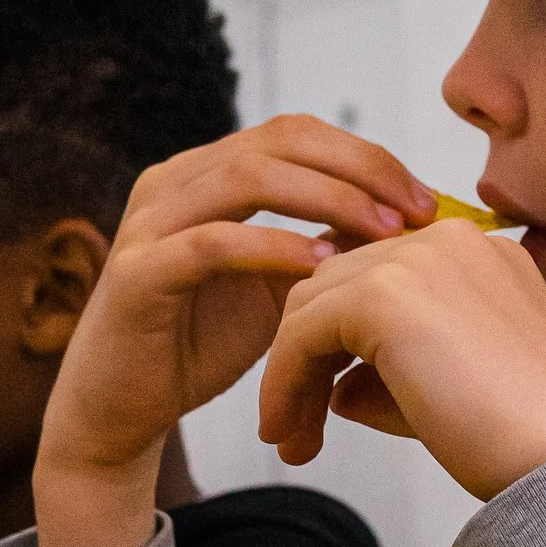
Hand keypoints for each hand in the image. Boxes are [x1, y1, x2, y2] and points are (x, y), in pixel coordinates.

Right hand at [35, 116, 435, 546]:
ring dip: (328, 199)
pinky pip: (211, 243)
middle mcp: (174, 182)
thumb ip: (322, 248)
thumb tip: (402, 225)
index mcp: (206, 175)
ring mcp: (150, 222)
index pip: (297, 134)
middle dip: (360, 169)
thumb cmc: (196, 346)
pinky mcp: (136, 272)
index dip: (367, 156)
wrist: (120, 411)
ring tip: (383, 235)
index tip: (425, 199)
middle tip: (417, 211)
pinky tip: (320, 268)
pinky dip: (272, 248)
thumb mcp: (276, 290)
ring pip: (247, 177)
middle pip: (279, 140)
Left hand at [258, 220, 545, 498]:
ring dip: (289, 375)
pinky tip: (285, 433)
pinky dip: (281, 383)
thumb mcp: (452, 393)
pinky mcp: (383, 294)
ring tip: (290, 441)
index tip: (323, 408)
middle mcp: (448, 242)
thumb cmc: (531, 442)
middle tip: (294, 432)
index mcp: (478, 256)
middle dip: (305, 360)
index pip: (379, 281)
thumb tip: (334, 389)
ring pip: (311, 306)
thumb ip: (389, 378)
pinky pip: (300, 334)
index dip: (341, 344)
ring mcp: (417, 260)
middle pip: (337, 286)